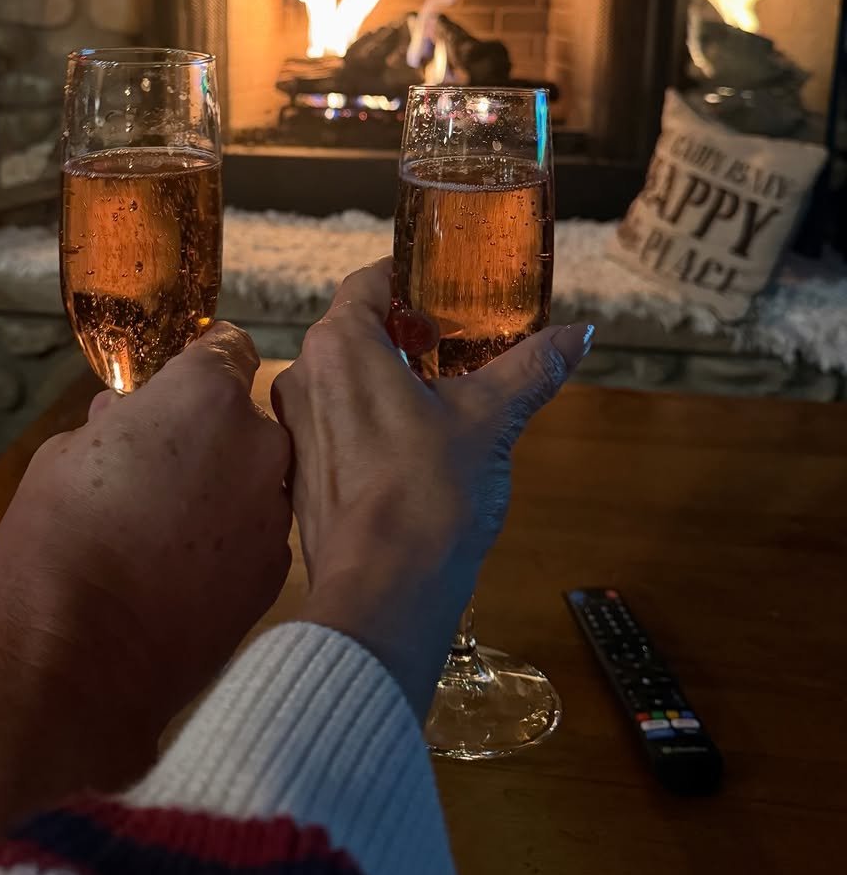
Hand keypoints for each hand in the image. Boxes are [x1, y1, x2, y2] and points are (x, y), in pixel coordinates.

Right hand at [0, 323, 291, 874]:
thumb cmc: (57, 540)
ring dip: (224, 490)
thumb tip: (128, 420)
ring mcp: (273, 512)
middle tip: (159, 470)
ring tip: (167, 533)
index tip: (180, 386)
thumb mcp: (64, 456)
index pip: (228, 347)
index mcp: (205, 395)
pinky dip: (230, 545)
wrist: (81, 665)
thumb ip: (114, 425)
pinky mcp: (274, 575)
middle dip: (210, 435)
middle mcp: (258, 442)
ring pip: (254, 480)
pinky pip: (255, 536)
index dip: (203, 362)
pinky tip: (183, 576)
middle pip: (245, 420)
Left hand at [273, 259, 591, 718]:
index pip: (368, 284)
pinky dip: (371, 422)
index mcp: (340, 345)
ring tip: (443, 397)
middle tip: (455, 343)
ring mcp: (295, 430)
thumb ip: (530, 368)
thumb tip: (578, 335)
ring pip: (343, 382)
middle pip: (354, 332)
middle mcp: (304, 377)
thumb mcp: (491, 420)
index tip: (445, 290)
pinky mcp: (300, 474)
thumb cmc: (431, 491)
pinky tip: (415, 448)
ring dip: (387, 380)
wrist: (384, 593)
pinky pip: (336, 426)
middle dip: (404, 334)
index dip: (407, 280)